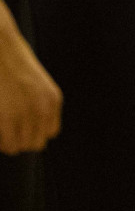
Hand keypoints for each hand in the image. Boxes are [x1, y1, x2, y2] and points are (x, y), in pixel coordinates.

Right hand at [0, 20, 61, 154]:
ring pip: (20, 147)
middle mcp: (43, 108)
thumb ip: (37, 105)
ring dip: (9, 141)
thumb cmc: (12, 63)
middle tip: (8, 130)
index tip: (20, 127)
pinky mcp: (6, 117)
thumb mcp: (35, 84)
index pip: (50, 133)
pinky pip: (6, 144)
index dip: (33, 132)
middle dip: (21, 139)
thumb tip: (31, 132)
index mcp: (53, 100)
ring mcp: (25, 113)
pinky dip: (1, 141)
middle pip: (36, 144)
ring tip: (2, 129)